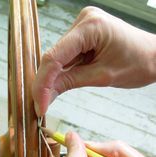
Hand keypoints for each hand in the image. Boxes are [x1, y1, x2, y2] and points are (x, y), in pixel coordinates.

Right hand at [32, 7, 155, 115]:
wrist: (154, 55)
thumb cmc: (138, 63)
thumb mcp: (102, 76)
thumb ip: (70, 82)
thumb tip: (45, 96)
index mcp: (90, 27)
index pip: (55, 57)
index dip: (43, 83)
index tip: (40, 105)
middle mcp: (82, 22)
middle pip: (53, 57)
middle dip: (44, 83)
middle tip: (40, 105)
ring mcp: (81, 28)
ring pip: (57, 58)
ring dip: (51, 79)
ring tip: (46, 99)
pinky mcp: (82, 36)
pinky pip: (65, 57)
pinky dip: (60, 73)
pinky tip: (56, 86)